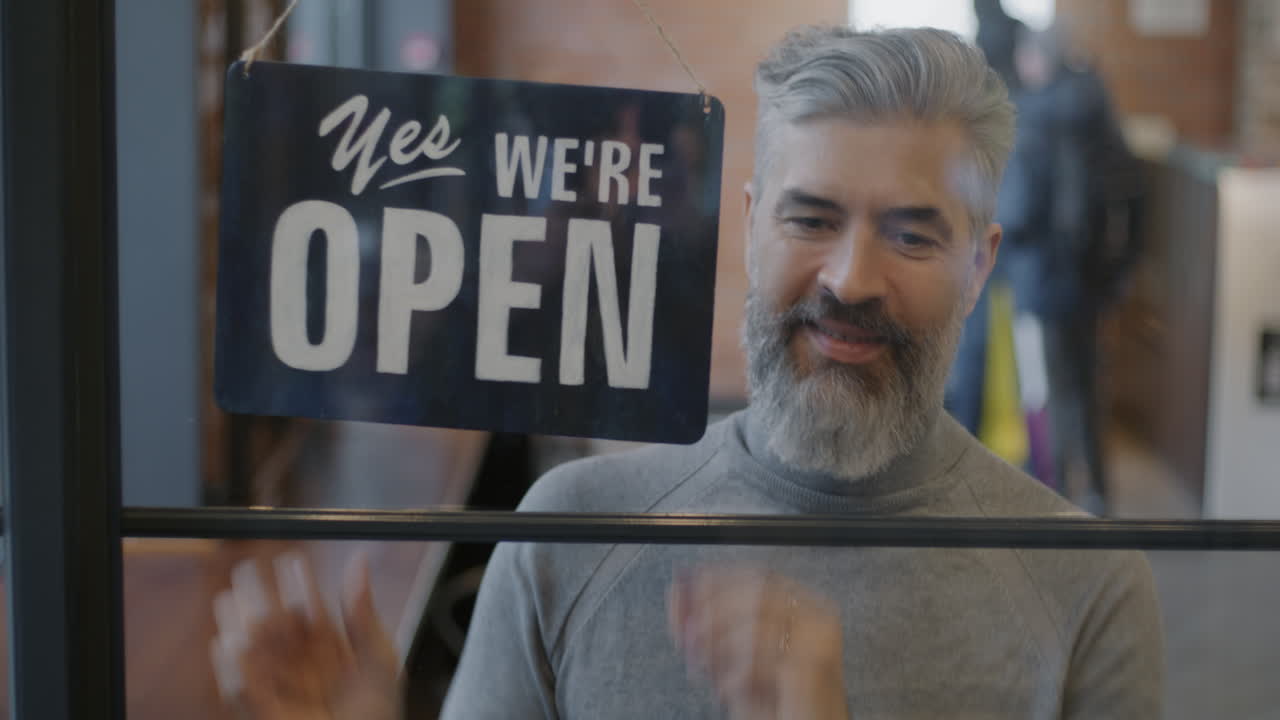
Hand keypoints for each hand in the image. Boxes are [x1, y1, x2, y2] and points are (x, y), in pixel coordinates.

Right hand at [210, 552, 401, 719]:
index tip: (292, 560)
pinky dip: (232, 669)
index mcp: (328, 650)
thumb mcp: (378, 660)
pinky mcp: (263, 714)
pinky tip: (228, 643)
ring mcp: (280, 690)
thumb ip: (362, 614)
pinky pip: (241, 692)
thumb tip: (360, 559)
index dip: (298, 586)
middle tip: (247, 567)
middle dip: (260, 597)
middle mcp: (300, 666)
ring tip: (230, 598)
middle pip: (274, 626)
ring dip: (238, 625)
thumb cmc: (375, 714)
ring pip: (252, 653)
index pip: (308, 611)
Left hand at [668, 567, 849, 719]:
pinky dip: (732, 675)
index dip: (715, 580)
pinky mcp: (813, 667)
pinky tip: (725, 690)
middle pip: (757, 590)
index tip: (681, 590)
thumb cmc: (774, 701)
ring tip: (702, 667)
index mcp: (804, 606)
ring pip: (756, 621)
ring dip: (718, 645)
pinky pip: (760, 658)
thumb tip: (676, 589)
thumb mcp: (732, 658)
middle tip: (686, 635)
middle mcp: (818, 617)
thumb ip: (706, 623)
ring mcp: (819, 640)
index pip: (757, 575)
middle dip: (712, 610)